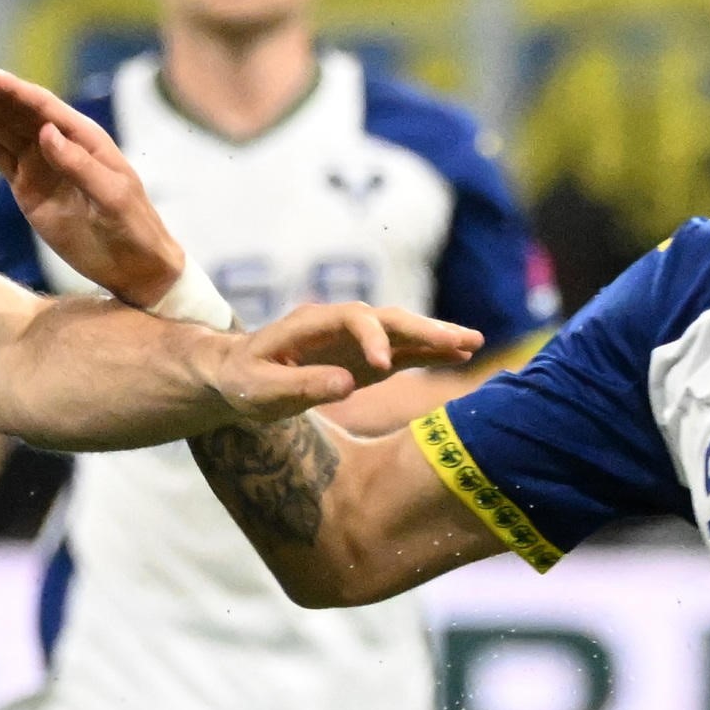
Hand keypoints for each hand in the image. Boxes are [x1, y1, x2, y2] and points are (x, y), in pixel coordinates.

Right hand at [0, 66, 186, 308]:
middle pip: (18, 112)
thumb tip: (46, 132)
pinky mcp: (28, 188)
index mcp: (85, 138)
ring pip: (5, 130)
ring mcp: (42, 165)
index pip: (43, 108)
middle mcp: (61, 144)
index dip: (12, 90)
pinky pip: (1, 156)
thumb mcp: (112, 197)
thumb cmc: (132, 228)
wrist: (132, 265)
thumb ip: (79, 165)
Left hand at [205, 302, 483, 423]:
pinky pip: (402, 352)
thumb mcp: (260, 390)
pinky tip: (459, 355)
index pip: (351, 318)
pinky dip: (429, 353)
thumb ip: (299, 386)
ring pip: (401, 332)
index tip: (383, 367)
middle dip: (423, 328)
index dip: (371, 338)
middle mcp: (339, 324)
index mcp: (310, 324)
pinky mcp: (365, 359)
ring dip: (436, 336)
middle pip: (387, 318)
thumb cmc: (242, 380)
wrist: (235, 374)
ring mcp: (355, 340)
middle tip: (460, 339)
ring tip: (473, 342)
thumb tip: (345, 385)